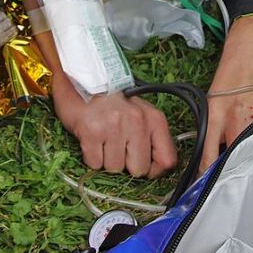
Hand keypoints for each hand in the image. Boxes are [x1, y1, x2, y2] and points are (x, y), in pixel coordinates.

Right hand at [51, 72, 177, 177]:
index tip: (144, 165)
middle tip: (119, 145)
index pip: (167, 160)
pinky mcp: (92, 132)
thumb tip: (157, 169)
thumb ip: (153, 139)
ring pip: (115, 169)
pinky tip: (94, 139)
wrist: (85, 83)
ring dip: (107, 159)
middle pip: (139, 170)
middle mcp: (137, 121)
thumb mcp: (142, 114)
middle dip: (127, 164)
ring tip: (105, 138)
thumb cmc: (115, 103)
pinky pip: (95, 164)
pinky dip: (92, 156)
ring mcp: (114, 126)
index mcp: (154, 118)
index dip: (154, 170)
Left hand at [199, 14, 252, 174]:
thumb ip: (215, 129)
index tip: (211, 192)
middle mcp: (238, 116)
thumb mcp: (214, 99)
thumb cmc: (233, 72)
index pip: (209, 157)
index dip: (210, 179)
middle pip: (237, 159)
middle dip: (238, 176)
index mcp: (216, 114)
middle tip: (240, 189)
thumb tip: (215, 162)